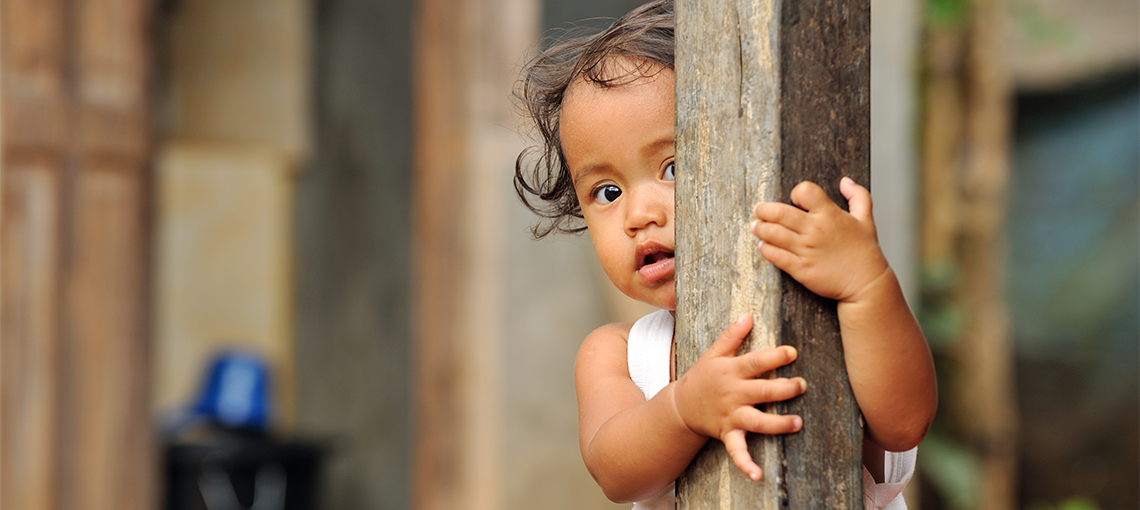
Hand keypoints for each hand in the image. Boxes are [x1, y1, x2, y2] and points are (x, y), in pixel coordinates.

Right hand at [671, 314, 805, 480]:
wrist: (682, 405)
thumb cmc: (703, 376)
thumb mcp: (713, 353)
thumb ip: (731, 336)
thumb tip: (748, 315)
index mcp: (731, 371)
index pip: (755, 362)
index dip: (774, 357)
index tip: (792, 352)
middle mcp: (733, 394)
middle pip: (761, 391)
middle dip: (783, 389)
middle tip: (802, 385)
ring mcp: (731, 416)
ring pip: (757, 421)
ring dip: (777, 423)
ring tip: (797, 422)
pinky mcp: (728, 433)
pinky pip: (736, 451)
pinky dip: (745, 464)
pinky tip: (758, 475)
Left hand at [750, 178, 889, 302]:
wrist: (867, 284)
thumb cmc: (865, 251)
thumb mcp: (867, 219)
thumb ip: (858, 196)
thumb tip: (845, 181)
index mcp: (830, 214)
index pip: (805, 191)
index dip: (797, 192)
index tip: (794, 200)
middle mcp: (816, 230)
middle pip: (780, 213)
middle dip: (764, 210)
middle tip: (758, 210)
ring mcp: (807, 250)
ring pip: (773, 234)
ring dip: (760, 229)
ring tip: (756, 227)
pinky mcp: (801, 269)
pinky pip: (776, 256)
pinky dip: (765, 249)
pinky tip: (763, 246)